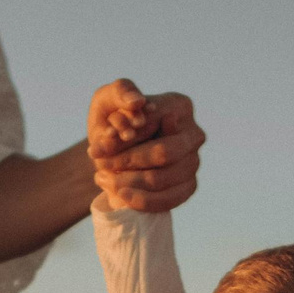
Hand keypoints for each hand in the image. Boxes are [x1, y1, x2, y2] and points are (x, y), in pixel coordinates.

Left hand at [88, 77, 203, 213]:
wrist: (112, 154)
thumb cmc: (111, 121)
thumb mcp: (108, 99)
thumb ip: (121, 91)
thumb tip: (137, 102)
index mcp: (180, 106)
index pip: (154, 124)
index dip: (126, 136)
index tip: (101, 142)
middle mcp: (194, 134)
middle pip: (162, 153)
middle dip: (125, 160)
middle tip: (99, 162)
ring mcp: (194, 162)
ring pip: (160, 179)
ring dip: (126, 181)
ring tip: (103, 177)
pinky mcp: (188, 187)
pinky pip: (167, 200)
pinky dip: (139, 200)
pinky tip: (120, 194)